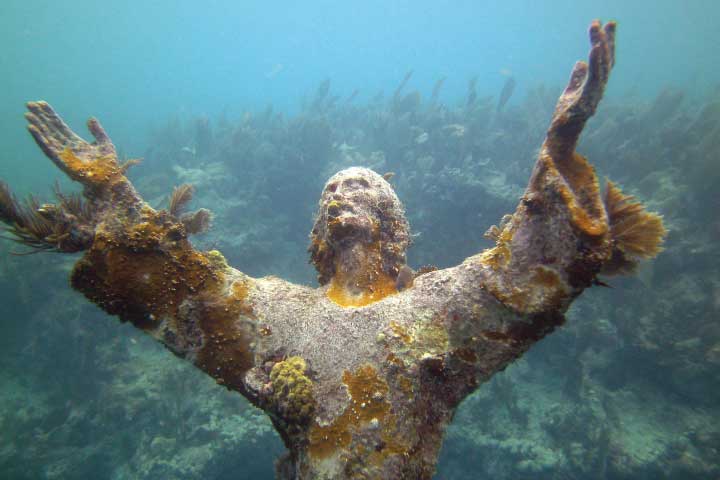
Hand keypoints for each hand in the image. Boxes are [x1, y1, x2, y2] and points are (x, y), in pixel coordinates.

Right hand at [25, 101, 128, 188]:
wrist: (111, 180)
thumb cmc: (109, 165)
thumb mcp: (105, 143)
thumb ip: (97, 131)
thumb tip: (90, 118)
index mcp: (76, 143)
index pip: (60, 126)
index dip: (50, 115)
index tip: (41, 104)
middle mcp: (67, 148)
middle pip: (51, 130)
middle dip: (40, 117)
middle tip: (29, 104)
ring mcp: (64, 155)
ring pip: (47, 138)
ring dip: (37, 127)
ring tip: (28, 114)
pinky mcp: (62, 162)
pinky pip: (48, 149)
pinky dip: (40, 139)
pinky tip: (32, 128)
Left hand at [547, 20, 615, 152]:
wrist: (559, 139)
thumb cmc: (564, 119)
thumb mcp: (569, 93)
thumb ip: (576, 78)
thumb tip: (579, 62)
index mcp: (594, 86)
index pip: (604, 62)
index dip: (607, 44)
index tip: (609, 25)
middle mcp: (598, 90)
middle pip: (606, 62)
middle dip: (607, 41)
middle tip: (609, 22)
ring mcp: (593, 96)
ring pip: (600, 69)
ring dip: (600, 48)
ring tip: (598, 30)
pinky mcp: (585, 102)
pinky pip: (592, 80)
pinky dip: (594, 64)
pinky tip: (593, 50)